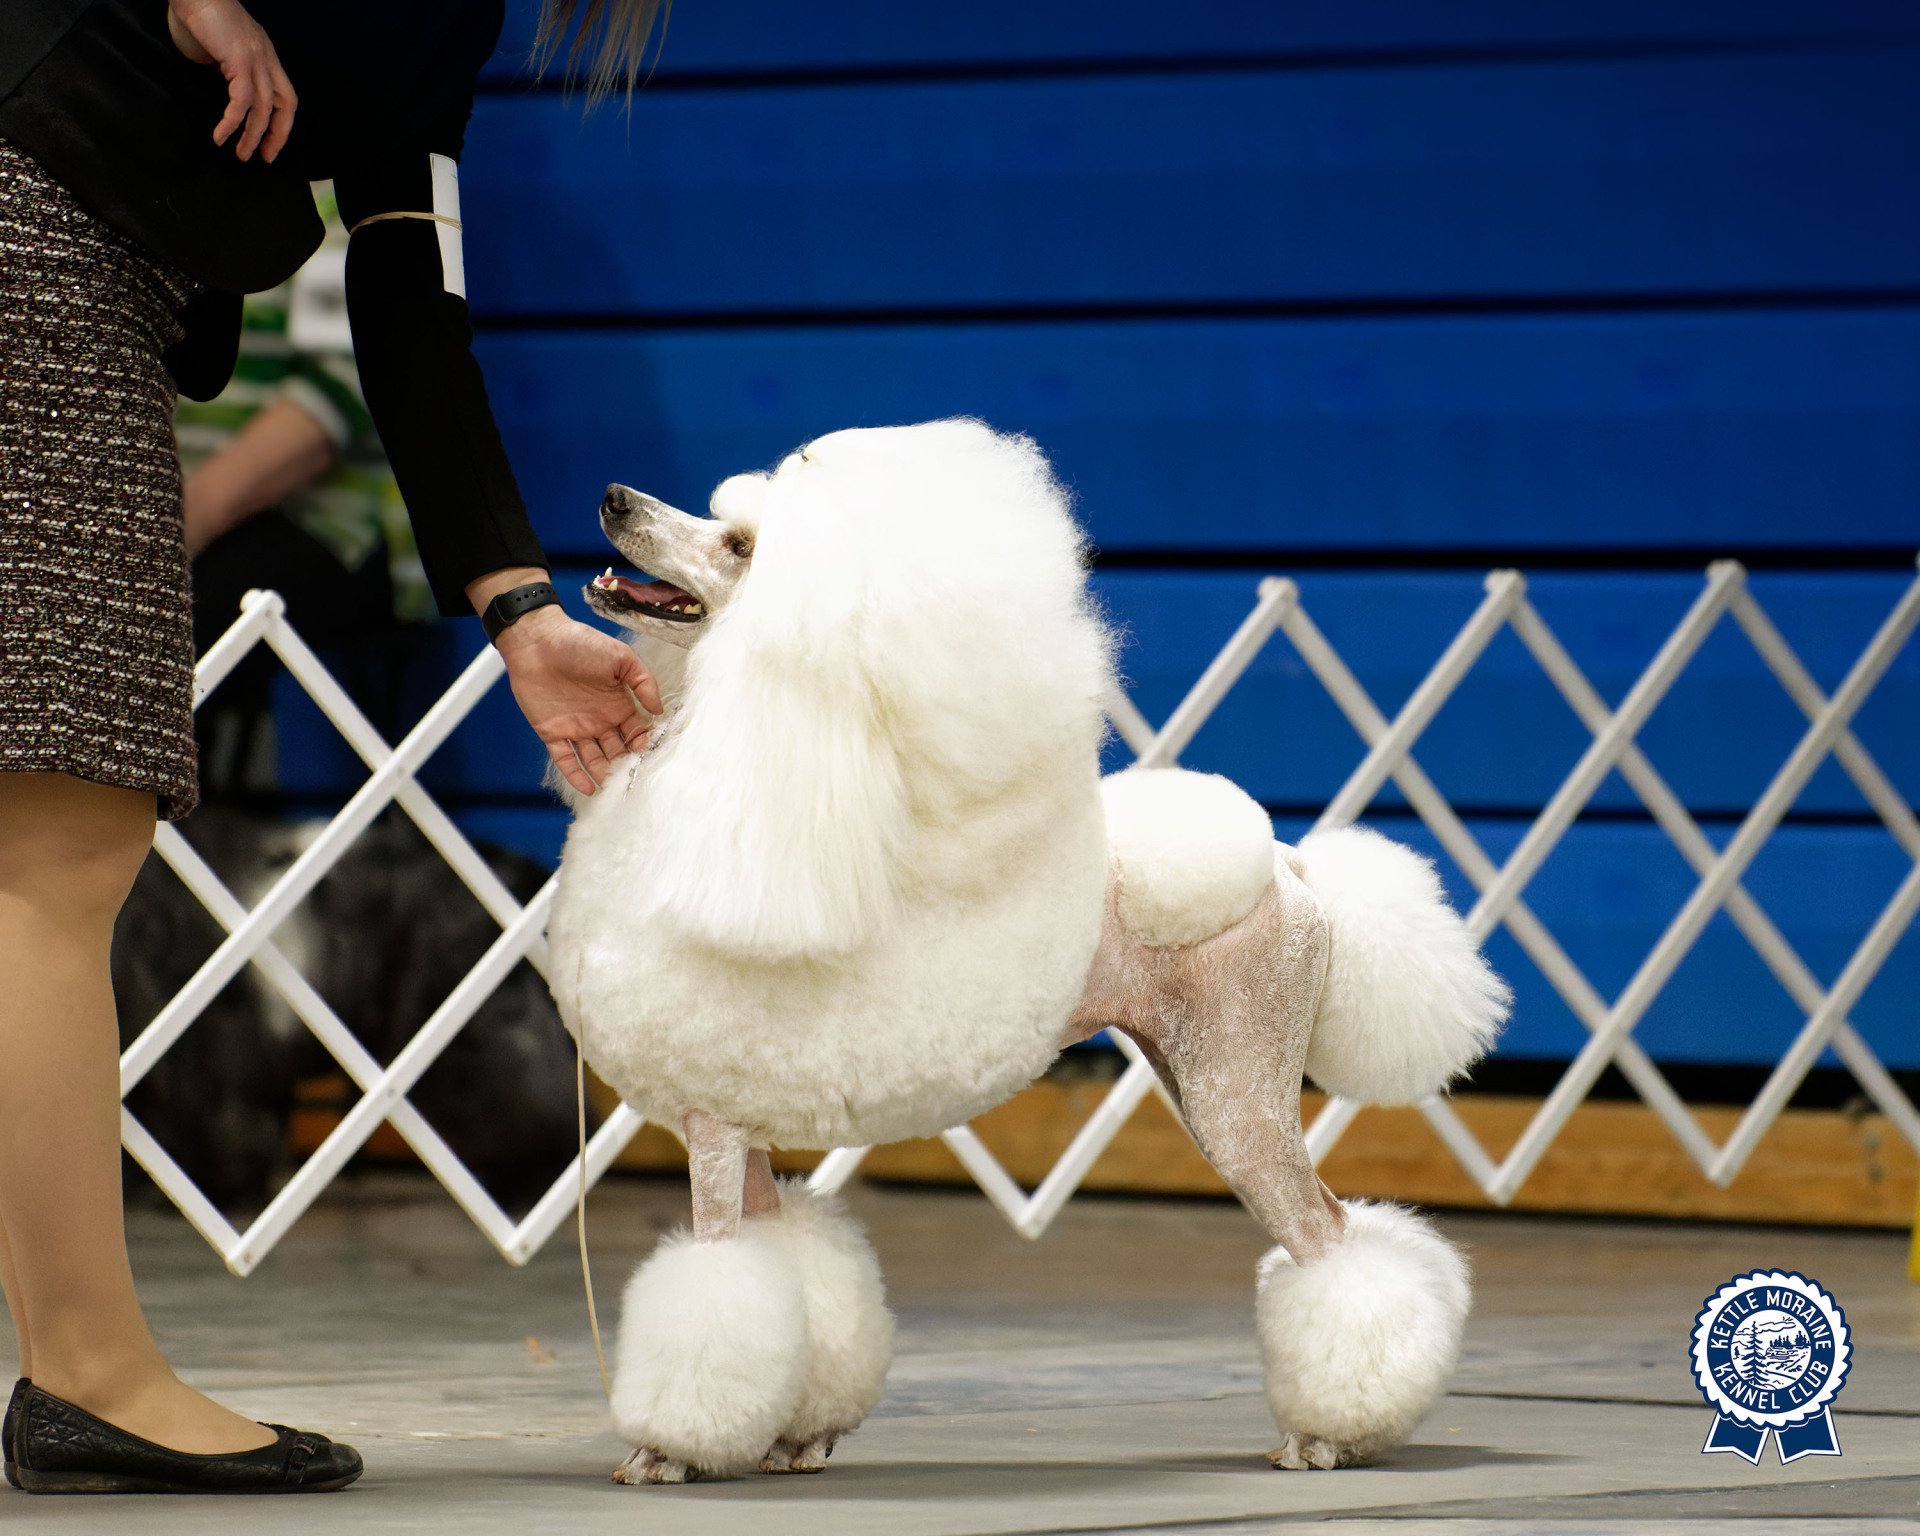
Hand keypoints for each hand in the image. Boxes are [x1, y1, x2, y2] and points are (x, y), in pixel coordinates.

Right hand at [167, 0, 296, 162]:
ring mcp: (256, 58)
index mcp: (265, 56)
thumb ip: (225, 72)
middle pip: (284, 105)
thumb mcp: (216, 52)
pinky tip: (221, 135)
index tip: (269, 145)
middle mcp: (266, 58)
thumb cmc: (195, 17)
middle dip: (276, 135)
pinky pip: (242, 100)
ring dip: (252, 135)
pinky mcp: (240, 59)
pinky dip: (233, 121)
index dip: (280, 123)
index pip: (283, 96)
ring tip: (240, 154)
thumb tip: (221, 92)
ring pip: (263, 107)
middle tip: (263, 157)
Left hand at [494, 606, 662, 795]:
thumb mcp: (620, 657)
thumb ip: (643, 683)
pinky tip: (589, 788)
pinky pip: (565, 759)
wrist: (537, 640)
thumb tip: (659, 711)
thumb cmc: (580, 643)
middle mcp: (599, 720)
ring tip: (613, 787)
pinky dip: (576, 775)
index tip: (648, 757)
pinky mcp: (552, 733)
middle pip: (616, 751)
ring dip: (603, 774)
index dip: (642, 746)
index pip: (635, 733)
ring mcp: (575, 728)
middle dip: (625, 765)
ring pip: (593, 759)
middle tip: (632, 779)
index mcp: (617, 704)